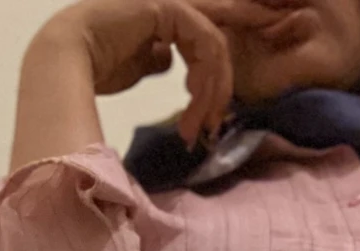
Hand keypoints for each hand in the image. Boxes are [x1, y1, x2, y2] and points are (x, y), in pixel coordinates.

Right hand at [41, 0, 306, 145]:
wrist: (61, 60)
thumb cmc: (89, 70)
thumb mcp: (134, 66)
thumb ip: (156, 58)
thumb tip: (169, 63)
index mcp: (166, 13)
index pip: (215, 20)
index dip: (246, 25)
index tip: (274, 39)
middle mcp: (171, 2)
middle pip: (229, 12)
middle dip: (265, 18)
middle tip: (299, 25)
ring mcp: (169, 2)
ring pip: (216, 45)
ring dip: (216, 91)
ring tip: (205, 128)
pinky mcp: (165, 7)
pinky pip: (203, 44)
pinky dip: (206, 81)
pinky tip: (197, 108)